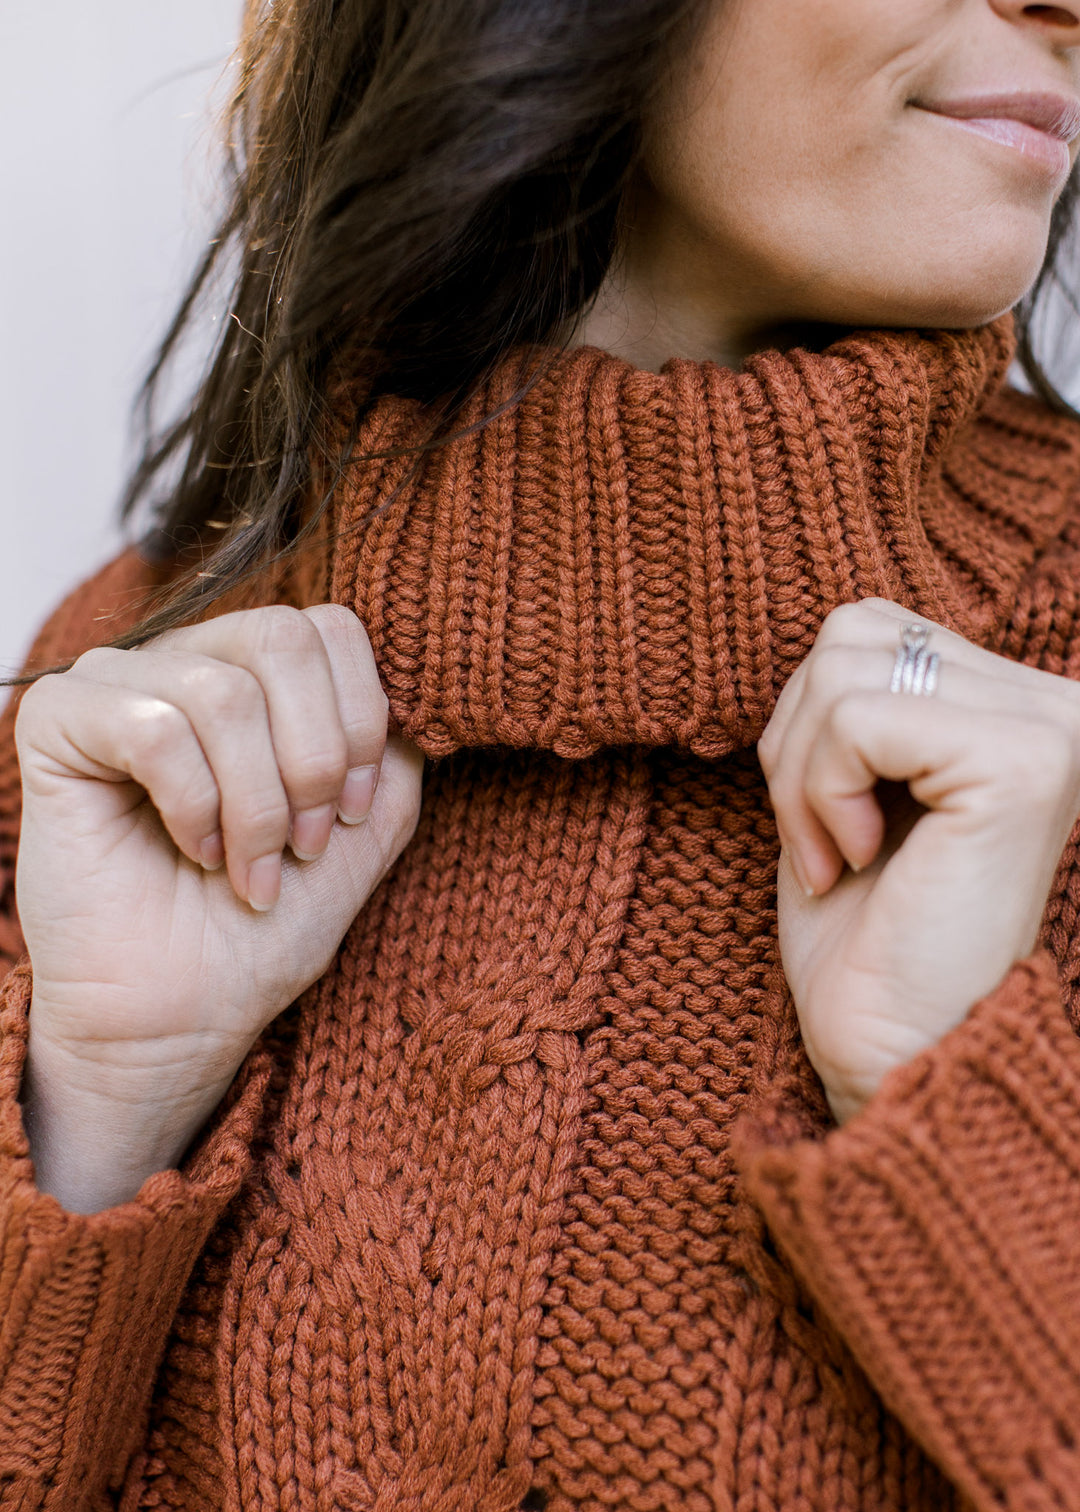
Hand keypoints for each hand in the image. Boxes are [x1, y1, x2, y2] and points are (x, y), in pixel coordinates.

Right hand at [15, 603, 422, 1107]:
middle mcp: (188, 659)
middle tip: (305, 846)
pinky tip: (193, 851)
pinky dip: (192, 804)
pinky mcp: (58, 722)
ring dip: (256, 802)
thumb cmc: (266, 925)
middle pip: (283, 635)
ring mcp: (118, 684)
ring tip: (249, 869)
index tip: (353, 816)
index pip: (331, 627)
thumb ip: (391, 745)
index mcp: (257, 673)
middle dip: (316, 759)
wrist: (184, 1016)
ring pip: (223, 692)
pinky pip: (151, 727)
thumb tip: (404, 684)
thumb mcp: (367, 827)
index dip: (360, 721)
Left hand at [757, 598, 1079, 1124]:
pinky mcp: (1021, 765)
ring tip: (839, 854)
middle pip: (852, 631)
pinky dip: (820, 794)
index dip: (808, 721)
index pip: (870, 628)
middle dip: (796, 742)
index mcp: (1016, 704)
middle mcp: (1052, 704)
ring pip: (844, 665)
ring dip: (801, 773)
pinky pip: (858, 720)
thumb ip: (853, 702)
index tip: (828, 821)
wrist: (893, 1050)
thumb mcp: (847, 789)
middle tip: (823, 841)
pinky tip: (854, 860)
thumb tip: (831, 634)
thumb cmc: (864, 933)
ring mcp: (1047, 728)